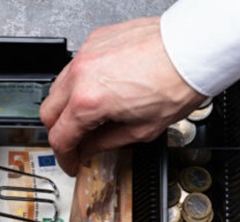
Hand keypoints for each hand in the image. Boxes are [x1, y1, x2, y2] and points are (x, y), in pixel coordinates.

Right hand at [40, 17, 205, 175]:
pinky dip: (80, 83)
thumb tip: (91, 148)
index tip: (71, 162)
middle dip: (59, 132)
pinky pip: (75, 66)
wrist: (192, 51)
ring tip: (89, 118)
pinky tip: (99, 91)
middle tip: (76, 144)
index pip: (60, 137)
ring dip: (66, 107)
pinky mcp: (95, 40)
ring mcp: (86, 54)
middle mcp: (81, 74)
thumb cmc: (176, 83)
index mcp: (88, 101)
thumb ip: (107, 142)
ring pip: (57, 87)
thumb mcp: (142, 130)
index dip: (64, 157)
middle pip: (48, 112)